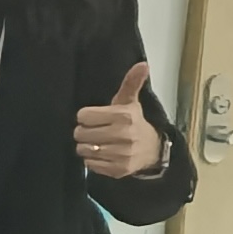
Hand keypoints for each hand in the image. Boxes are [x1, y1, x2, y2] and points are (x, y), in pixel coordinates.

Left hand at [76, 63, 162, 178]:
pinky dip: (93, 160)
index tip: (97, 118)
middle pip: (80, 133)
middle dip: (84, 132)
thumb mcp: (130, 102)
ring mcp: (121, 154)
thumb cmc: (133, 123)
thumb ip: (131, 83)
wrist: (152, 150)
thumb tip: (143, 64)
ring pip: (83, 149)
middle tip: (96, 131)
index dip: (87, 117)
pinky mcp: (118, 170)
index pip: (83, 116)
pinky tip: (104, 154)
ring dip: (87, 146)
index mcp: (123, 116)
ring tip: (100, 142)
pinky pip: (90, 164)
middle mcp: (123, 135)